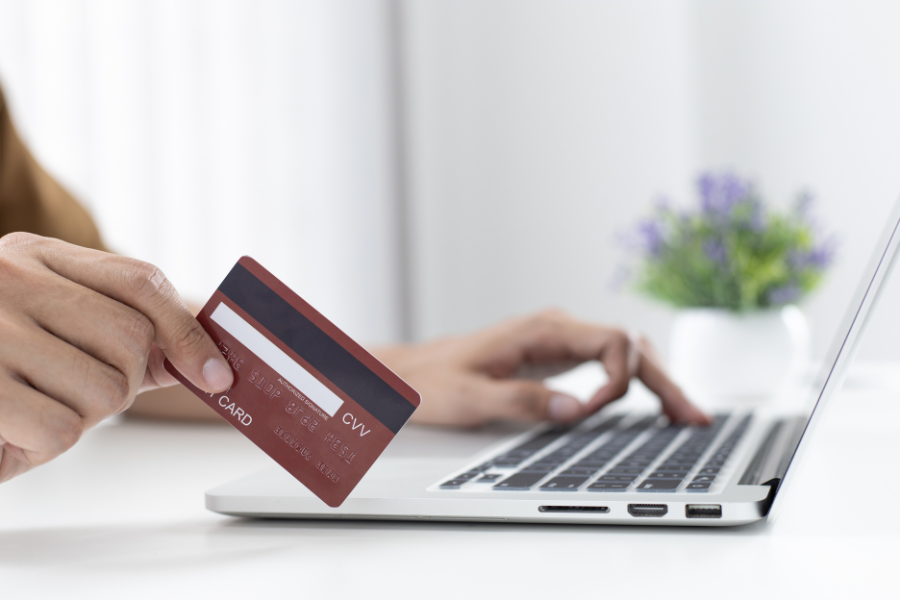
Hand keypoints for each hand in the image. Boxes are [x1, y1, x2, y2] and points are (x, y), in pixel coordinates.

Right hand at [0, 233, 233, 481]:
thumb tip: (197, 358)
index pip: (140, 281)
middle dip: (119, 383)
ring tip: (29, 407)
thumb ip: (114, 331)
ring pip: (104, 391)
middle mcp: (9, 279)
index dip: (188, 332)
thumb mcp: (40, 319)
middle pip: (133, 343)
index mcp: (33, 255)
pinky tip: (9, 432)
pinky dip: (42, 446)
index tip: (217, 375)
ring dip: (78, 417)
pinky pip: (61, 430)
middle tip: (73, 390)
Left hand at [373, 309, 708, 427]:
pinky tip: (650, 406)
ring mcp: (559, 342)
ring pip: (624, 354)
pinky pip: (606, 365)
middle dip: (664, 381)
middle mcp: (557, 329)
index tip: (594, 413)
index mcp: (542, 330)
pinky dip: (633, 385)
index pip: (612, 341)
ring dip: (656, 383)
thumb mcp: (469, 396)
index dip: (619, 378)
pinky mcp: (555, 358)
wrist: (409, 374)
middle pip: (630, 346)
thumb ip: (520, 401)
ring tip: (686, 417)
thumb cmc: (434, 382)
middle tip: (694, 419)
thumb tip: (573, 411)